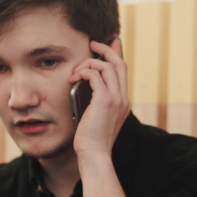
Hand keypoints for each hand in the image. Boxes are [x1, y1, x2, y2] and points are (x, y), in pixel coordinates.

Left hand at [69, 38, 129, 157]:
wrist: (95, 154)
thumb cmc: (92, 140)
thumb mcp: (97, 118)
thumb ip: (96, 102)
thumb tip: (85, 87)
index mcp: (123, 101)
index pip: (123, 71)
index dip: (117, 53)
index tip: (111, 42)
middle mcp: (123, 97)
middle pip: (119, 63)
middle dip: (106, 49)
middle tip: (93, 43)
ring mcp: (116, 98)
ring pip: (107, 66)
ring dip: (89, 62)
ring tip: (75, 70)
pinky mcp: (105, 100)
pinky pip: (95, 74)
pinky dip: (83, 71)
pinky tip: (73, 78)